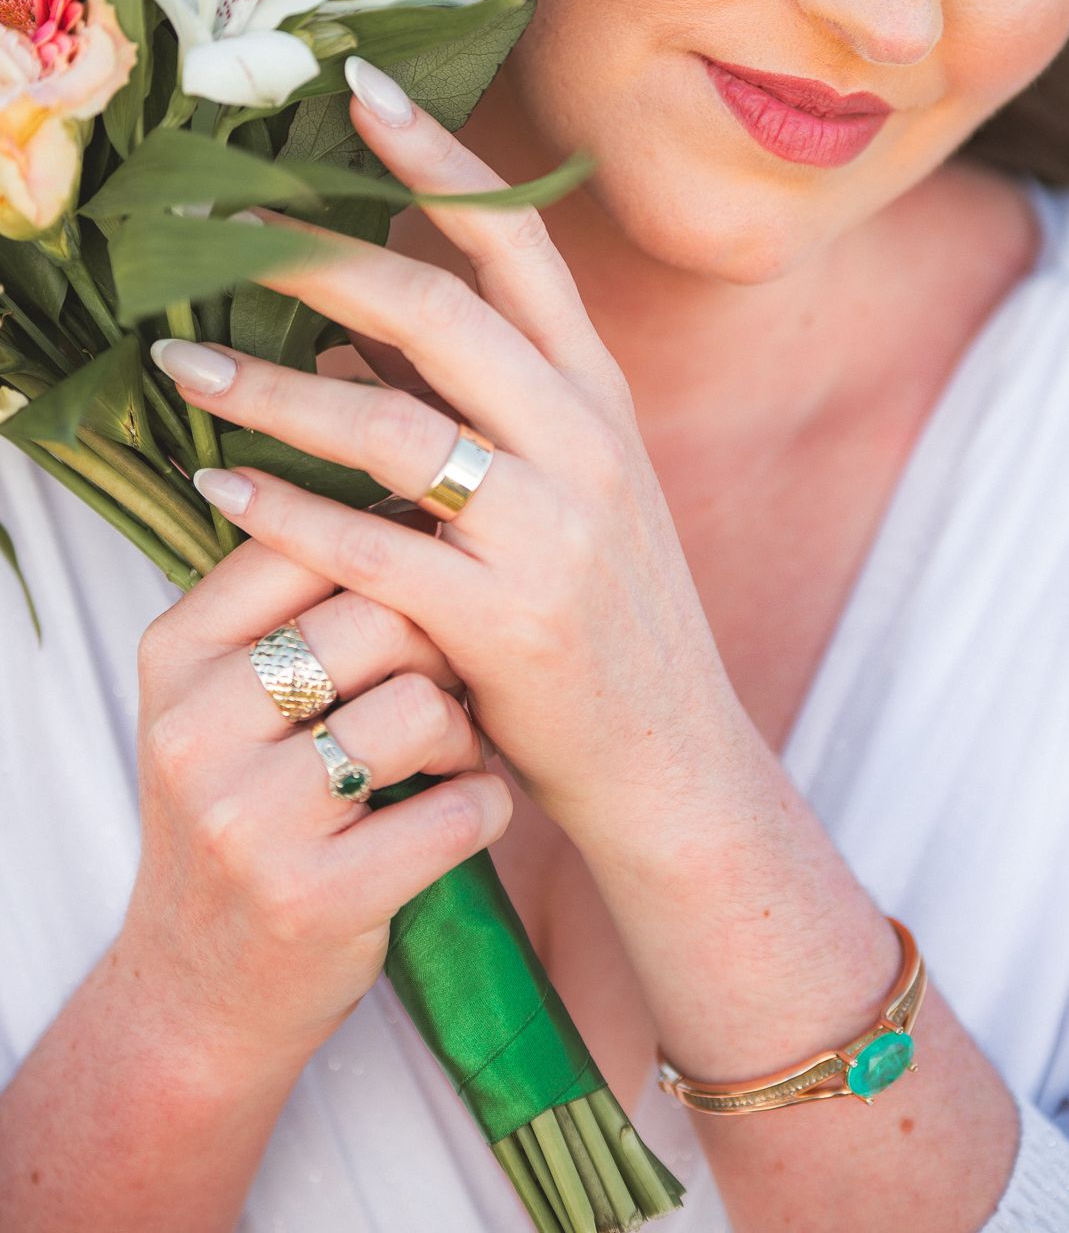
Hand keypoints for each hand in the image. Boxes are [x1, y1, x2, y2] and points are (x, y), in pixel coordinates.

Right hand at [122, 538, 512, 1074]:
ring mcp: (248, 819)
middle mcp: (196, 728)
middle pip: (382, 613)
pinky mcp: (313, 897)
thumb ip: (293, 598)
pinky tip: (463, 813)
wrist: (200, 988)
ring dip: (465, 731)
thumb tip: (415, 487)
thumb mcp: (225, 697)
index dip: (400, 548)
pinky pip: (458, 810)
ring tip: (451, 754)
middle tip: (453, 681)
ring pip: (421, 706)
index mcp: (175, 653)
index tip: (435, 574)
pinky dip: (486, 805)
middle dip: (446, 644)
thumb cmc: (246, 808)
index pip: (310, 538)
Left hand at [158, 59, 748, 849]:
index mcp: (599, 393)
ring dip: (270, 388)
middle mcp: (585, 441)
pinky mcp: (505, 623)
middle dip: (314, 254)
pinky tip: (220, 487)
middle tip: (212, 225)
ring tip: (176, 364)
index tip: (359, 88)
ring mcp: (553, 530)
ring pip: (390, 424)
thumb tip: (340, 327)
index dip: (438, 158)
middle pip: (436, 308)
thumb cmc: (599, 609)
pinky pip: (371, 546)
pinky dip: (287, 510)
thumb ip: (467, 400)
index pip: (518, 244)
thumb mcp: (564, 486)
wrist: (669, 759)